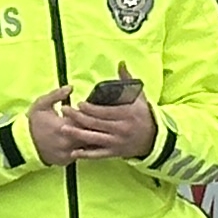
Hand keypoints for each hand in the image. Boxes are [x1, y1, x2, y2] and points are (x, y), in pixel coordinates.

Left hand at [26, 83, 152, 165]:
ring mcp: (118, 142)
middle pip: (96, 123)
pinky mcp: (115, 152)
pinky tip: (73, 152)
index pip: (105, 111)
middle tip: (65, 111)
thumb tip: (120, 63)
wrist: (154, 138)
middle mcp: (122, 128)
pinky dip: (86, 154)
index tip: (79, 103)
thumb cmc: (143, 115)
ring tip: (63, 128)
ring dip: (77, 133)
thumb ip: (127, 80)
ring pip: (94, 138)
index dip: (90, 108)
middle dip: (78, 117)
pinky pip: (98, 154)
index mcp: (128, 114)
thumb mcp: (139, 97)